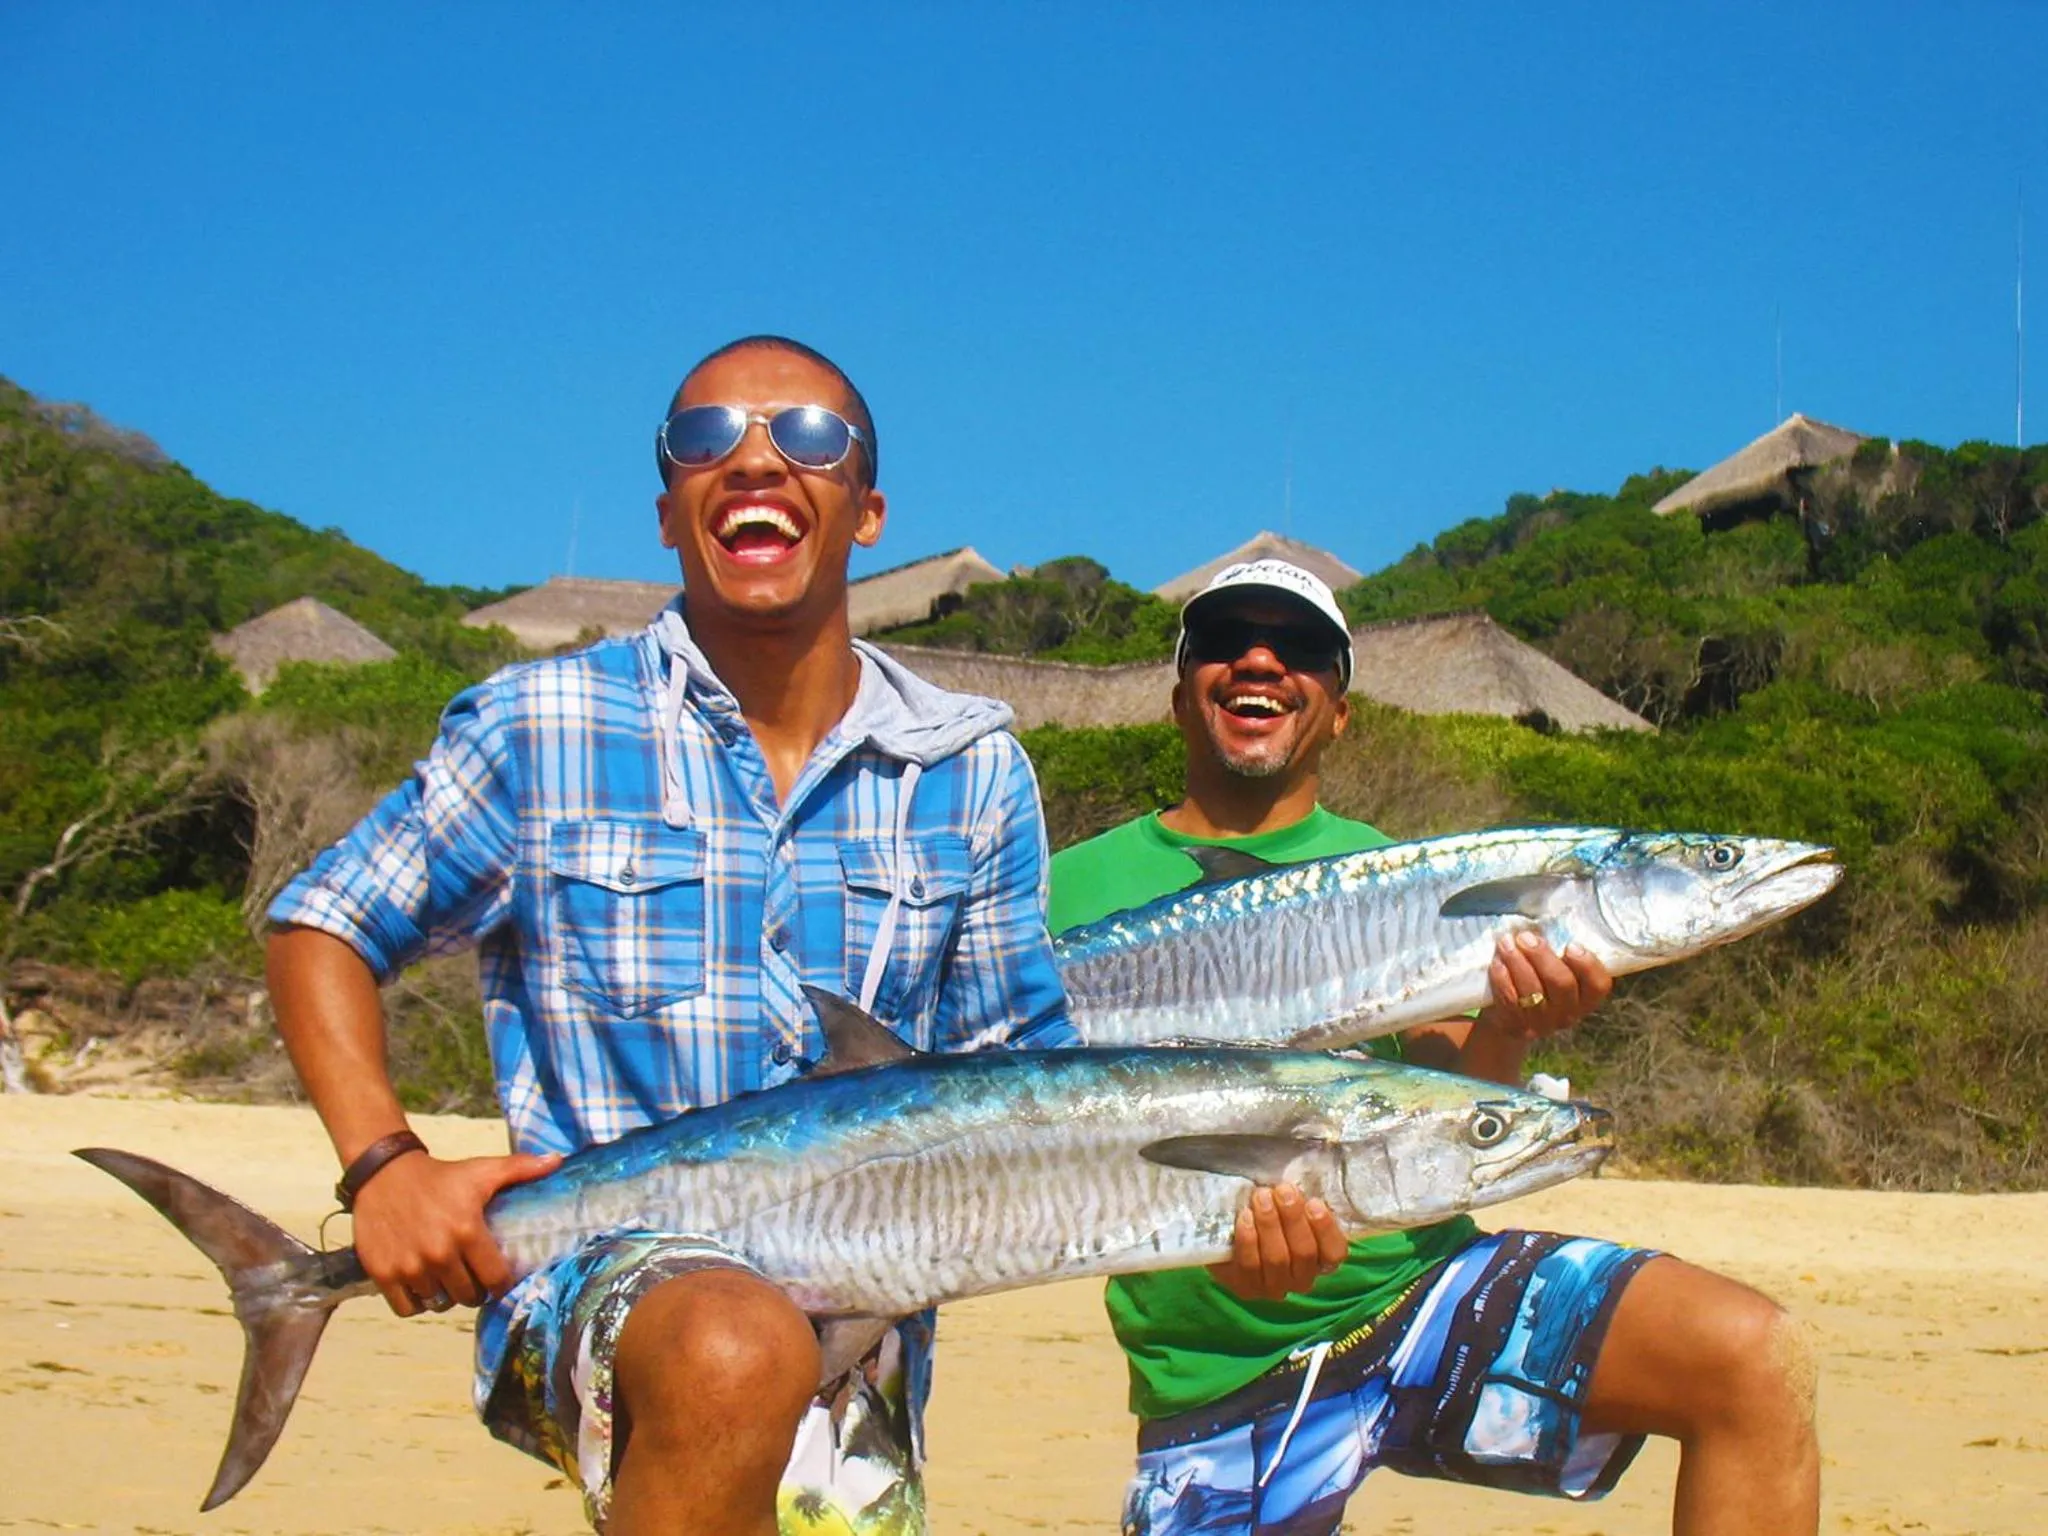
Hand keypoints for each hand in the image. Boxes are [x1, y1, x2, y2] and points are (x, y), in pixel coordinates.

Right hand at [349, 1148, 560, 1316]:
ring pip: (439, 1302)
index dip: (500, 1283)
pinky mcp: (383, 1274)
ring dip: (445, 1295)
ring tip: (447, 1278)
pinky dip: (416, 1302)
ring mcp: (410, 1266)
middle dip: (474, 1290)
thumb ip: (521, 1169)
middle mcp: (439, 1253)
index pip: (496, 1280)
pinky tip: (422, 1284)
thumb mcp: (481, 1170)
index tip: (497, 1278)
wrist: (385, 1174)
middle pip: (468, 1296)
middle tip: (472, 1277)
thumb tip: (558, 1160)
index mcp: (467, 1231)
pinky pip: (407, 1308)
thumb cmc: (440, 1176)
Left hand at [1207, 1184, 1348, 1301]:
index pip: (1335, 1252)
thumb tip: (1301, 1180)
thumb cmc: (1269, 1215)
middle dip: (1293, 1219)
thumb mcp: (1288, 1206)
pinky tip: (1245, 1217)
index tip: (1314, 1202)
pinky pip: (1249, 1266)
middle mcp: (1302, 1278)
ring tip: (1262, 1197)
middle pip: (1304, 1253)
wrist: (1229, 1236)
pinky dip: (1248, 1239)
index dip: (1326, 1229)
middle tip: (1282, 1191)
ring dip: (1270, 1225)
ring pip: (1277, 1259)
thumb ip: (1300, 1200)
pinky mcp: (1246, 1288)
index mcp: (1320, 1259)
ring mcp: (1274, 1287)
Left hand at [1476, 931, 1612, 1043]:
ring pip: (1532, 991)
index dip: (1587, 965)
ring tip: (1506, 942)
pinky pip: (1510, 1000)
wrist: (1510, 1020)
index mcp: (1585, 997)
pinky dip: (1502, 979)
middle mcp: (1568, 1013)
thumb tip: (1540, 923)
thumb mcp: (1553, 969)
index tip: (1571, 944)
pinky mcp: (1517, 1026)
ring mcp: (1542, 1023)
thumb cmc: (1538, 982)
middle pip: (1562, 984)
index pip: (1598, 985)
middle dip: (1542, 956)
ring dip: (1517, 962)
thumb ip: (1556, 953)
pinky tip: (1497, 962)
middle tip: (1526, 937)